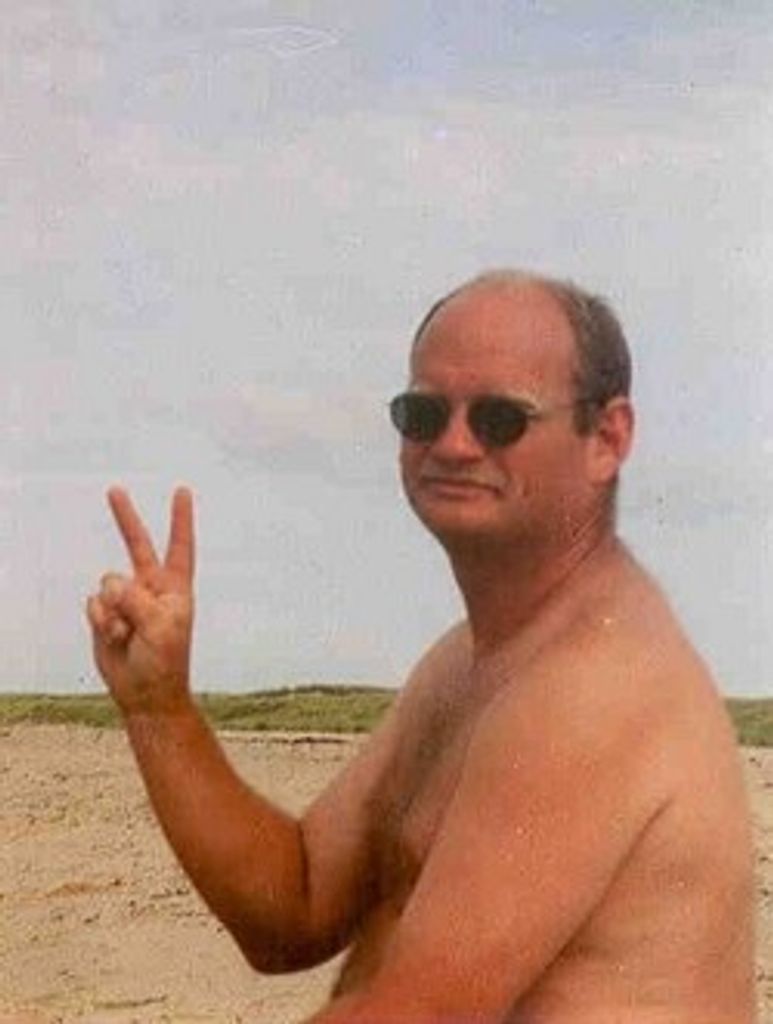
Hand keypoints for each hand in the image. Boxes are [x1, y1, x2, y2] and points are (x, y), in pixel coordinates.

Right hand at [86, 487, 195, 716]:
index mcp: (175, 587)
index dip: (180, 519)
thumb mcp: (162, 628)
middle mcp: (151, 587)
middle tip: (114, 490)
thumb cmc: (165, 661)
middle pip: (137, 545)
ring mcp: (127, 600)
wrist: (144, 693)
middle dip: (125, 517)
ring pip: (108, 583)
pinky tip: (115, 638)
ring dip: (113, 609)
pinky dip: (100, 621)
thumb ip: (138, 600)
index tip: (181, 491)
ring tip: (128, 633)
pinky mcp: (105, 614)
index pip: (180, 546)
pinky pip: (93, 604)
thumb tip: (111, 583)